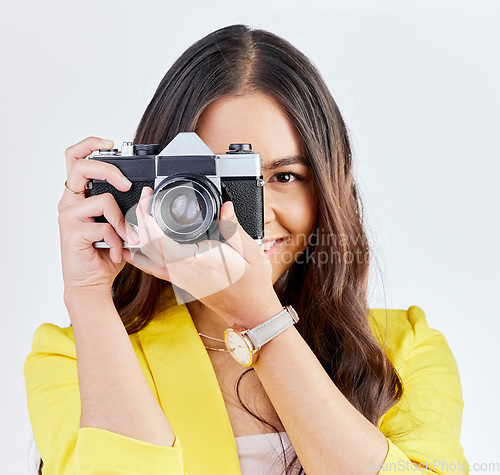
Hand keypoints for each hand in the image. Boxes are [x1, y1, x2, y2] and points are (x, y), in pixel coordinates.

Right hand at [58, 137, 138, 294]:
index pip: (74, 159)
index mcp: (79, 196)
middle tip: (126, 185)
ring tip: (128, 238)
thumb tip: (147, 193)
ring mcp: (69, 217)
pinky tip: (117, 253)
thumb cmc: (105, 252)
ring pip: (103, 201)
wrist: (92, 282)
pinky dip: (119, 241)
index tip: (109, 143)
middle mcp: (69, 202)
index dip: (89, 145)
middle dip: (109, 170)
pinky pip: (105, 227)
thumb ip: (130, 209)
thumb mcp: (121, 225)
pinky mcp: (72, 233)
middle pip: (80, 167)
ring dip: (123, 221)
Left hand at [125, 187, 281, 326]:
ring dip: (138, 235)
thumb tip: (226, 206)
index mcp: (198, 260)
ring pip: (146, 257)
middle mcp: (182, 271)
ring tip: (140, 216)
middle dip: (140, 218)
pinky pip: (152, 270)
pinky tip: (132, 249)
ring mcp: (179, 279)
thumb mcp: (250, 252)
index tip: (149, 197)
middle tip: (145, 199)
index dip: (147, 216)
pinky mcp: (180, 283)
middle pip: (146, 244)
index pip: (159, 238)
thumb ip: (234, 228)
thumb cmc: (251, 286)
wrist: (249, 311)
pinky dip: (139, 257)